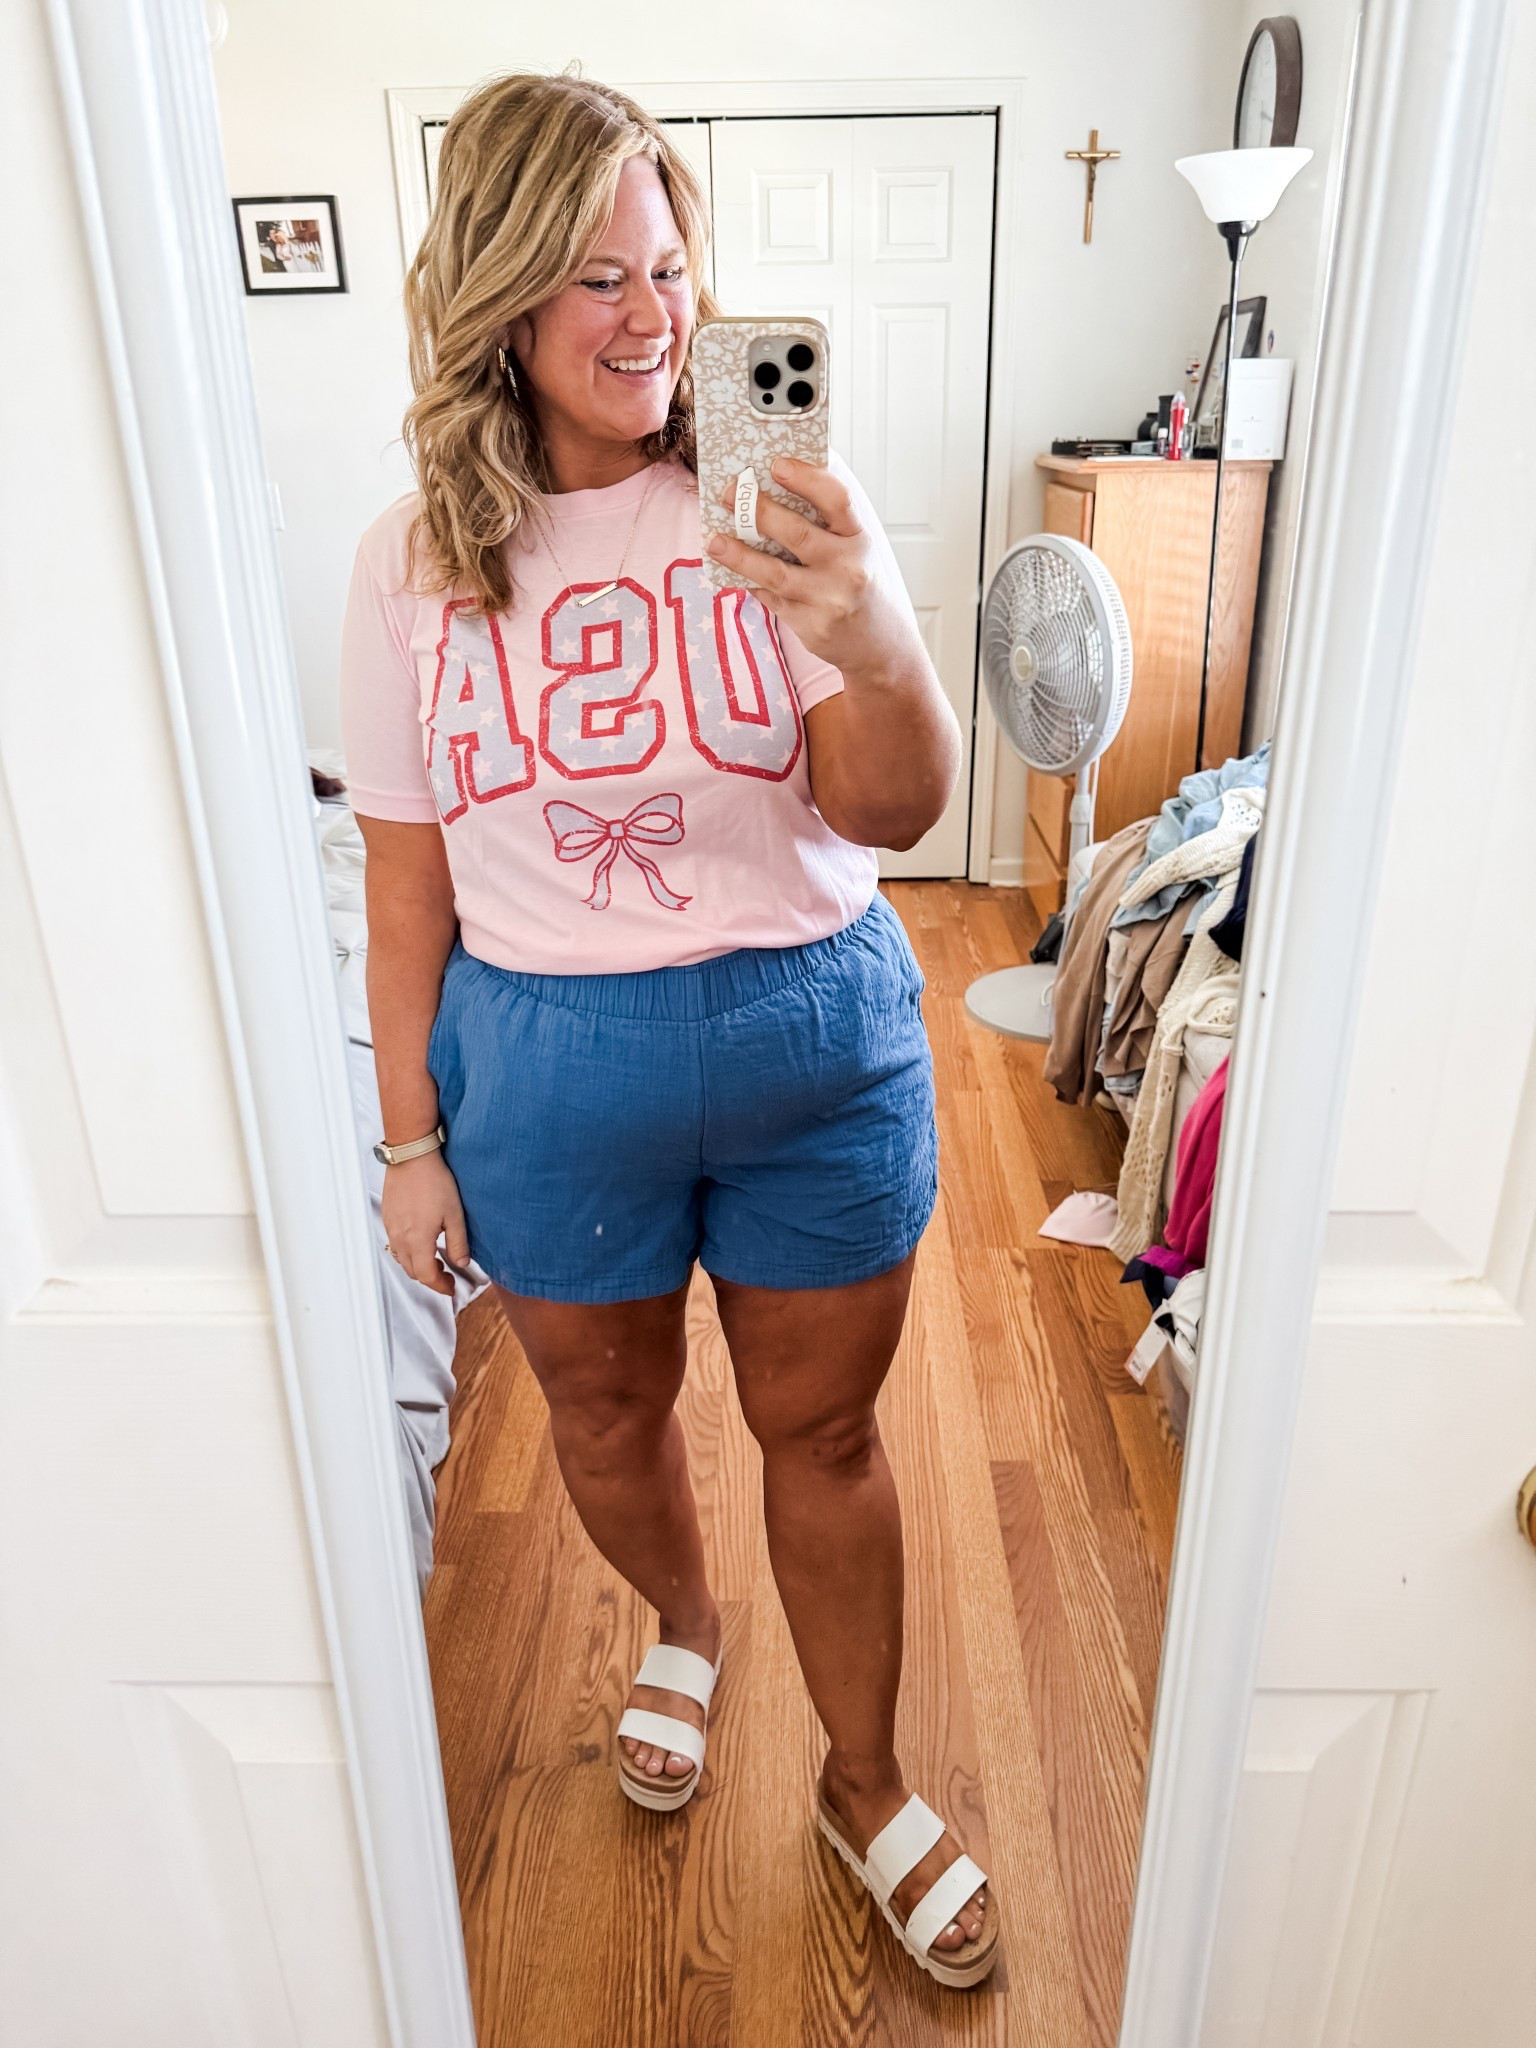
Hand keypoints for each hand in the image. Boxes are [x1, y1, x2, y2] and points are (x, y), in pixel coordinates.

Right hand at [380, 1150, 469, 1296]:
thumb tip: (462, 1262)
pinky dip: (408, 1252)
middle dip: (430, 1278)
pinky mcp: (387, 1217)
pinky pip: (395, 1244)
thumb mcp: (455, 1214)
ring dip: (418, 1266)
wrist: (411, 1156)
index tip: (451, 1288)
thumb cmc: (434, 1181)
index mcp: (418, 1240)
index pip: (426, 1276)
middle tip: (446, 1275)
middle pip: (412, 1271)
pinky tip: (420, 1243)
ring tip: (435, 1260)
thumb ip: (458, 1242)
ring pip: (401, 1259)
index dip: (440, 1286)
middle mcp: (400, 1238)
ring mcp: (391, 1227)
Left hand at [705, 455, 918, 684]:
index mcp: (860, 539)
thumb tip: (778, 485)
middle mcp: (847, 569)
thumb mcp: (858, 549)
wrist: (880, 647)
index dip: (806, 478)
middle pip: (797, 534)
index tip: (776, 464)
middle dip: (759, 511)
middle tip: (728, 493)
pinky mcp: (810, 626)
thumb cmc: (862, 586)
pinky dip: (750, 581)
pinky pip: (771, 598)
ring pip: (775, 573)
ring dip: (739, 555)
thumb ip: (828, 523)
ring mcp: (828, 601)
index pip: (836, 500)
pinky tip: (731, 569)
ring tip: (714, 541)